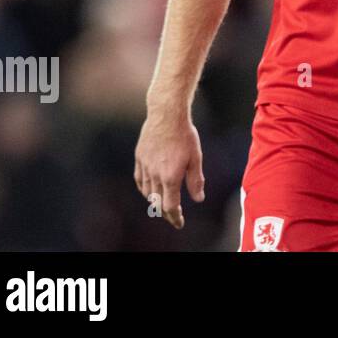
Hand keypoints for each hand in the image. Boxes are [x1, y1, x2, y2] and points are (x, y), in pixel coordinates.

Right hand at [134, 104, 204, 228]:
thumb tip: (198, 199)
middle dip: (165, 212)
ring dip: (155, 201)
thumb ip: (196, 180)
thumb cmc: (185, 135)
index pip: (170, 206)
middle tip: (173, 216)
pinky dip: (145, 189)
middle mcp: (154, 174)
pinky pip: (139, 180)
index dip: (175, 217)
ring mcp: (144, 167)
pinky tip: (150, 190)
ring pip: (147, 193)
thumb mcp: (195, 157)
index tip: (179, 223)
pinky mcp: (139, 158)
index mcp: (170, 176)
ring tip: (163, 203)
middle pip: (156, 202)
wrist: (166, 115)